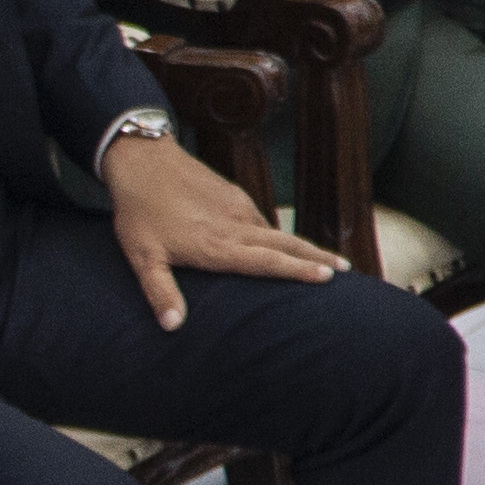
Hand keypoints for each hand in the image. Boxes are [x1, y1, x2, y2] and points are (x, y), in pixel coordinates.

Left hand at [102, 128, 341, 330]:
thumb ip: (159, 291)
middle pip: (286, 244)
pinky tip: (283, 242)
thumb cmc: (138, 212)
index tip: (328, 277)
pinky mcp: (233, 194)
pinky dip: (279, 233)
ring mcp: (237, 207)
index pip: (267, 261)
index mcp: (218, 245)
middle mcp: (235, 225)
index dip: (298, 271)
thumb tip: (173, 326)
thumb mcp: (142, 256)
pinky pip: (262, 219)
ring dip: (302, 247)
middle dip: (317, 258)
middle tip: (346, 271)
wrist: (141, 159)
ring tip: (325, 261)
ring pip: (277, 231)